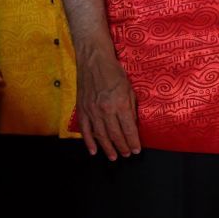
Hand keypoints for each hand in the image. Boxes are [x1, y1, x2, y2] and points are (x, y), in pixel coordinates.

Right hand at [76, 46, 140, 160]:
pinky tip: (94, 151)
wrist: (94, 60)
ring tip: (114, 157)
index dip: (133, 142)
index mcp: (120, 104)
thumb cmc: (114, 72)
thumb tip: (132, 125)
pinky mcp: (82, 109)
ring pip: (100, 136)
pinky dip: (89, 142)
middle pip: (115, 135)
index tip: (136, 150)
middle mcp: (106, 110)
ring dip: (108, 149)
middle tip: (126, 154)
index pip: (128, 129)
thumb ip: (131, 108)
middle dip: (122, 147)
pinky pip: (85, 130)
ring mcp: (92, 111)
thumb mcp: (129, 88)